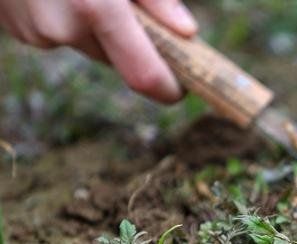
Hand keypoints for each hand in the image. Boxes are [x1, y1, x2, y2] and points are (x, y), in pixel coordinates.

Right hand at [0, 0, 197, 102]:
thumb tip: (186, 32)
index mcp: (94, 6)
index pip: (144, 75)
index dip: (168, 88)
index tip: (182, 87)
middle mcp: (61, 27)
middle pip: (116, 58)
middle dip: (132, 41)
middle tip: (133, 8)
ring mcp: (33, 31)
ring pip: (87, 44)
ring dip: (99, 27)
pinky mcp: (15, 28)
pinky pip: (57, 32)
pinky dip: (69, 17)